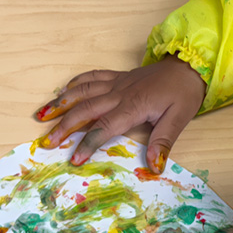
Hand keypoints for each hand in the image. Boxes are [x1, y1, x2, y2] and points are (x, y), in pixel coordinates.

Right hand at [33, 55, 206, 170]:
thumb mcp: (179, 119)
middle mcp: (120, 92)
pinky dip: (77, 82)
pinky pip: (94, 76)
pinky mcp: (120, 76)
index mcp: (134, 105)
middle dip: (64, 125)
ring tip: (42, 114)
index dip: (88, 143)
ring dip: (62, 101)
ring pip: (84, 90)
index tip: (73, 159)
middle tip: (46, 142)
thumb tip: (154, 167)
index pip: (105, 127)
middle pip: (86, 108)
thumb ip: (164, 142)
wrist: (190, 65)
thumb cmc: (184, 93)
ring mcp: (118, 82)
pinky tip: (64, 89)